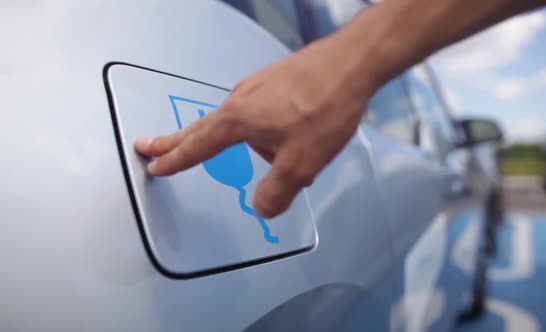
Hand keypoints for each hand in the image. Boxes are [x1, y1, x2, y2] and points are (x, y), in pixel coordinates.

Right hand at [134, 36, 375, 217]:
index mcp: (238, 120)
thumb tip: (262, 209)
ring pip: (238, 120)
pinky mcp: (274, 80)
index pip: (196, 146)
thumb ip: (277, 192)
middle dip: (174, 139)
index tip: (153, 165)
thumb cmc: (325, 107)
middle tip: (147, 145)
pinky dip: (260, 126)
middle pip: (200, 126)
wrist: (351, 62)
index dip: (174, 159)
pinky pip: (258, 109)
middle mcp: (241, 99)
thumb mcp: (302, 163)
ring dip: (239, 140)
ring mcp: (257, 86)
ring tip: (278, 155)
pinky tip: (285, 132)